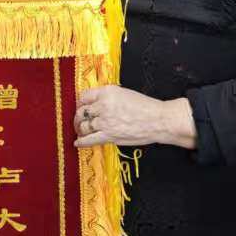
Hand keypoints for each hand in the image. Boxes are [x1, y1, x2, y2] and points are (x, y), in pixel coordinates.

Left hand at [73, 86, 195, 149]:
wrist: (158, 120)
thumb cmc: (145, 107)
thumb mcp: (124, 93)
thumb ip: (108, 97)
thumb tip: (96, 104)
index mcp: (107, 92)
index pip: (84, 96)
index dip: (81, 102)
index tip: (81, 106)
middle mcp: (103, 106)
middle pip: (82, 112)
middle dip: (78, 116)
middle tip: (78, 119)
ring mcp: (105, 122)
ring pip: (83, 126)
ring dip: (80, 128)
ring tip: (79, 130)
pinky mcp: (109, 136)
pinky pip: (89, 140)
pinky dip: (81, 142)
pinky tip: (77, 142)